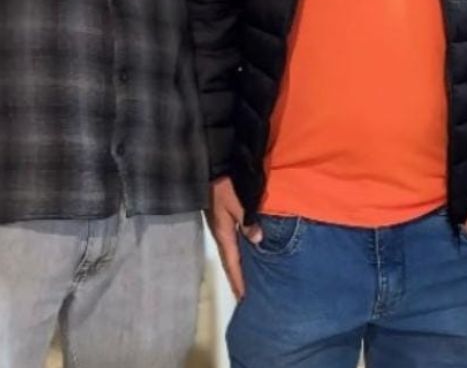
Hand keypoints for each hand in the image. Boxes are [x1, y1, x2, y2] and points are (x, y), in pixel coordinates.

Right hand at [205, 176, 260, 299]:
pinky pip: (231, 241)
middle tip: (245, 296)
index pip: (232, 262)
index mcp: (223, 232)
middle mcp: (220, 233)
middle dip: (237, 278)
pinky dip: (237, 252)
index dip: (238, 280)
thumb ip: (247, 220)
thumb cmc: (222, 184)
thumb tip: (257, 240)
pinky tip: (245, 253)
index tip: (243, 298)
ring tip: (246, 280)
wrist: (209, 167)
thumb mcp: (236, 201)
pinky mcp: (221, 218)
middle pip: (230, 261)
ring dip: (237, 267)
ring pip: (231, 252)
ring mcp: (220, 226)